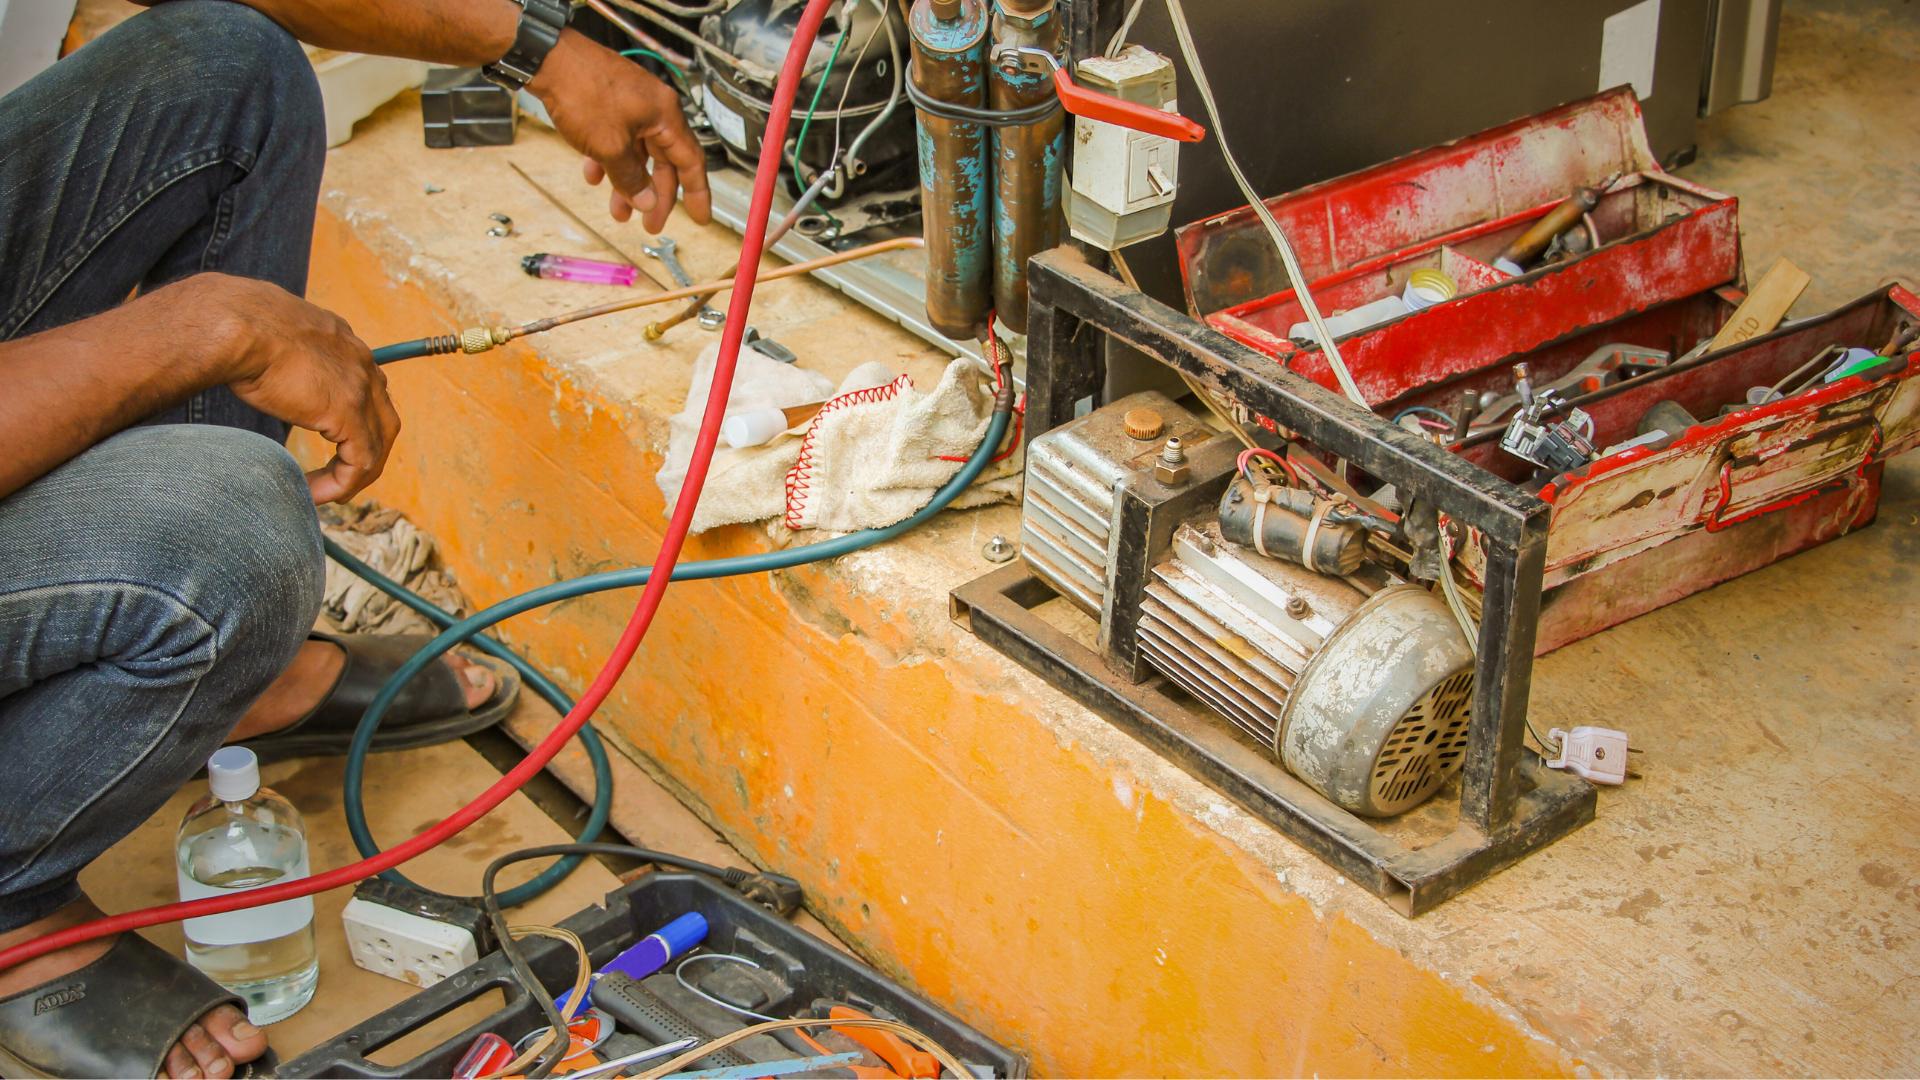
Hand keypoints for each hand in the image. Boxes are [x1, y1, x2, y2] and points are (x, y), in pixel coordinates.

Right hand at [193, 275, 400, 504]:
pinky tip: (317, 494)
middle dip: (364, 452)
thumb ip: (280, 358)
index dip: (352, 424)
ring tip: (325, 493)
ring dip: (353, 474)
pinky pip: (361, 461)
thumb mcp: (269, 340)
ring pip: (377, 445)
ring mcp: (360, 387)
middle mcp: (361, 361)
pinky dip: (343, 483)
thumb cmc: (233, 328)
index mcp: (343, 342)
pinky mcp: (348, 411)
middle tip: (337, 476)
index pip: (366, 390)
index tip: (328, 446)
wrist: (234, 323)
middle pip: (382, 419)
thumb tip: (260, 374)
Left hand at [529, 30, 710, 231]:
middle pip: (664, 161)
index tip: (701, 218)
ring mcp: (631, 104)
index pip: (691, 161)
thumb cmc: (582, 91)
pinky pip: (618, 140)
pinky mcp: (611, 103)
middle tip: (650, 224)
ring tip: (618, 211)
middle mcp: (653, 108)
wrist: (547, 59)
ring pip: (638, 154)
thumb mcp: (610, 147)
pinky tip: (594, 175)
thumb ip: (631, 178)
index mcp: (665, 115)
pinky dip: (610, 161)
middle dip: (656, 195)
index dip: (698, 194)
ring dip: (629, 183)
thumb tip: (647, 201)